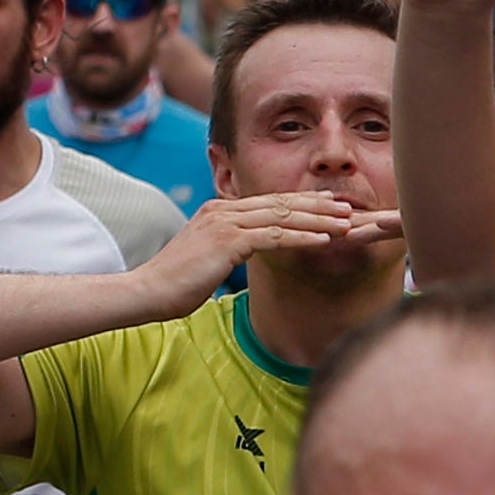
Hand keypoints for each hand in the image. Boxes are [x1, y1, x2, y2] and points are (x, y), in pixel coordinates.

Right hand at [149, 191, 392, 310]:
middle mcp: (223, 209)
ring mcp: (225, 221)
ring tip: (346, 222)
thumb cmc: (176, 284)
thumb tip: (250, 251)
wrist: (146, 292)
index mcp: (219, 211)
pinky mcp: (227, 240)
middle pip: (280, 203)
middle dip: (317, 205)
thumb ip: (230, 248)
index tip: (328, 202)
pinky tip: (324, 239)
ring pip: (282, 216)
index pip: (268, 202)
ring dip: (318, 219)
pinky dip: (302, 236)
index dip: (301, 201)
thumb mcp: (208, 258)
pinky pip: (273, 236)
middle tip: (348, 206)